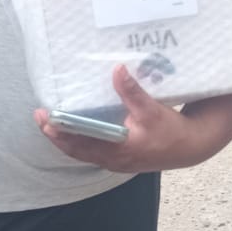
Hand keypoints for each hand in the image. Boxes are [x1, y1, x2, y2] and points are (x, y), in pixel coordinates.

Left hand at [35, 66, 219, 173]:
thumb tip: (117, 69)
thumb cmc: (171, 130)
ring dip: (67, 138)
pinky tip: (78, 128)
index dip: (59, 132)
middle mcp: (112, 159)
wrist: (191, 147)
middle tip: (40, 116)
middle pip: (75, 150)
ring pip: (83, 152)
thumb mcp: (151, 109)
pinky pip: (93, 151)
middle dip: (56, 134)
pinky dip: (81, 140)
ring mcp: (115, 161)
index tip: (44, 118)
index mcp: (116, 150)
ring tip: (53, 121)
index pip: (79, 144)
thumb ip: (132, 91)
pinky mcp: (121, 158)